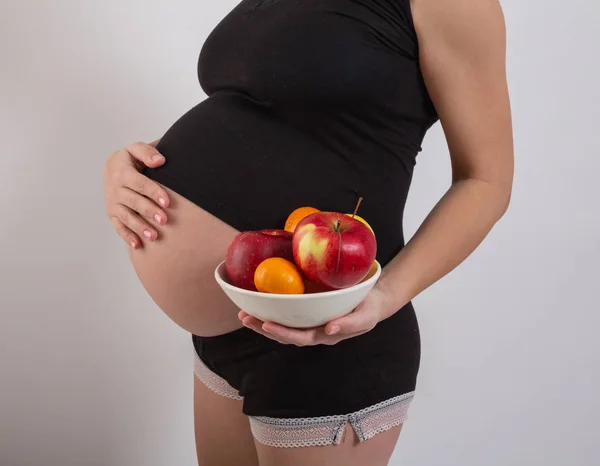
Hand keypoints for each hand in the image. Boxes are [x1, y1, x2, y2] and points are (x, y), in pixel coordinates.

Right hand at [103, 141, 169, 248]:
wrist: (112, 169)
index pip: (139, 183)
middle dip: (149, 211)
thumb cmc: (131, 160)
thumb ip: (147, 152)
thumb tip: (160, 161)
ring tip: (154, 236)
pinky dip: (127, 236)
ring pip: (126, 216)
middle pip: (133, 201)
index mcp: (121, 171)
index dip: (153, 192)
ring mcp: (113, 203)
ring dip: (139, 227)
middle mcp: (115, 188)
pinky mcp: (112, 214)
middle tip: (164, 220)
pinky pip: (119, 226)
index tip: (167, 202)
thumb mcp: (136, 150)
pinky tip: (138, 245)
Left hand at [238, 286, 389, 345]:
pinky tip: (258, 307)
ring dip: (262, 323)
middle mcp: (315, 332)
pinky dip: (271, 314)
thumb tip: (330, 328)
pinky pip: (287, 317)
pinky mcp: (307, 314)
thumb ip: (350, 324)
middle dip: (264, 328)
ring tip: (243, 315)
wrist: (374, 301)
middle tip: (245, 318)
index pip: (301, 337)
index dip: (283, 333)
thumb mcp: (365, 316)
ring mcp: (310, 324)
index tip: (266, 325)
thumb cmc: (369, 308)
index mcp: (327, 334)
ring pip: (283, 328)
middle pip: (286, 335)